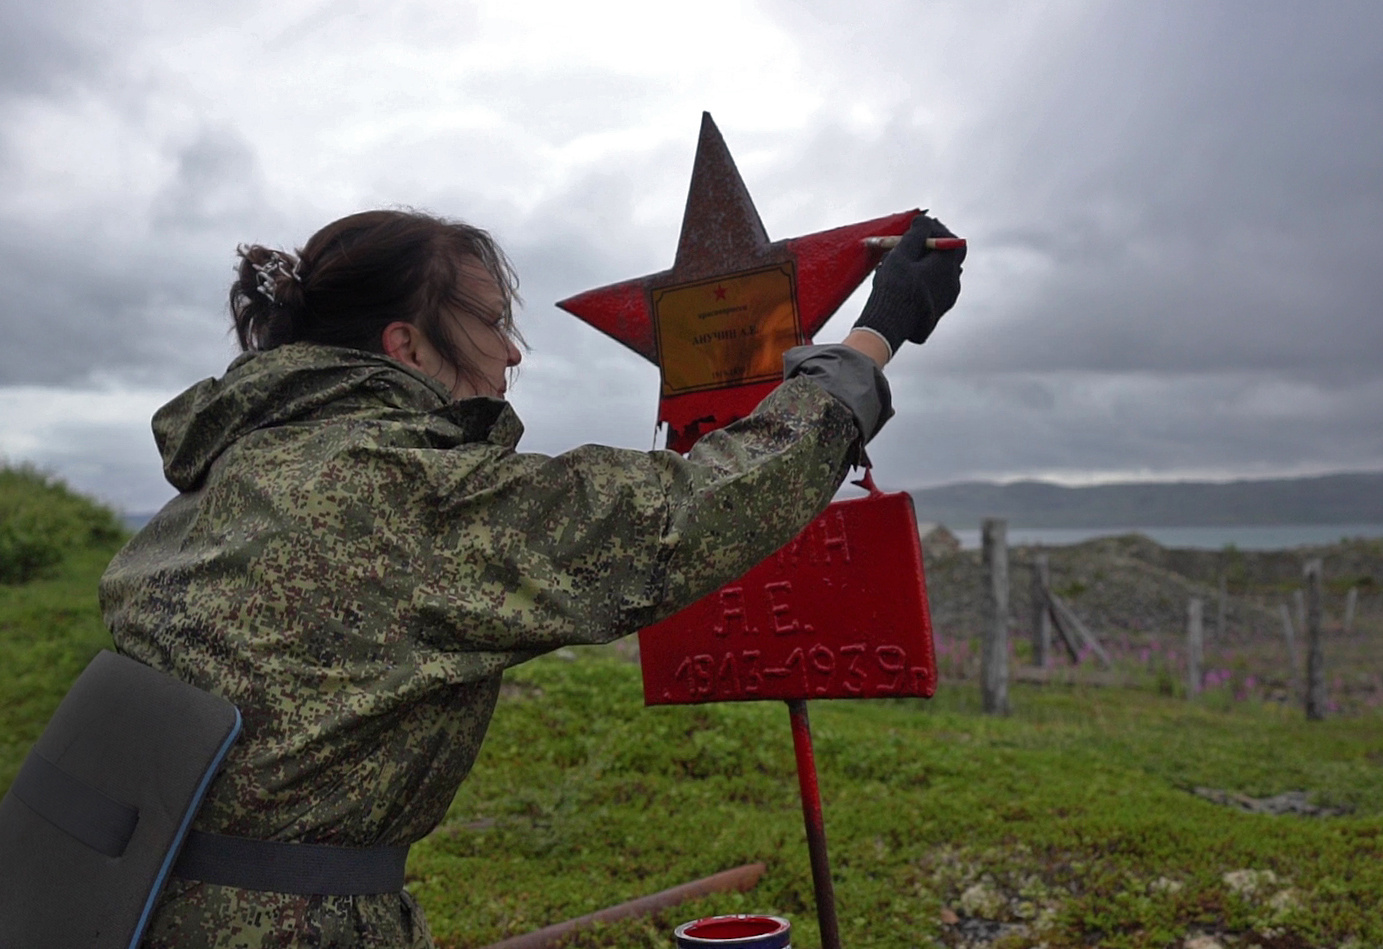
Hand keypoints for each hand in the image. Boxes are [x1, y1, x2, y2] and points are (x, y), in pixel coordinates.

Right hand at [852, 214, 965, 352]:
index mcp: (948, 266)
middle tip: (910, 243)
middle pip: (947, 257)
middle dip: (929, 247)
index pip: (951, 239)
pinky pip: (933, 289)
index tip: (916, 228)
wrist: (888, 328)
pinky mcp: (936, 312)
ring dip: (924, 265)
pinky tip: (902, 283)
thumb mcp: (902, 254)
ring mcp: (946, 300)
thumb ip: (916, 234)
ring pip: (939, 274)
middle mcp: (953, 283)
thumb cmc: (894, 289)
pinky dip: (921, 280)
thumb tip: (925, 220)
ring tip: (900, 264)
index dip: (934, 230)